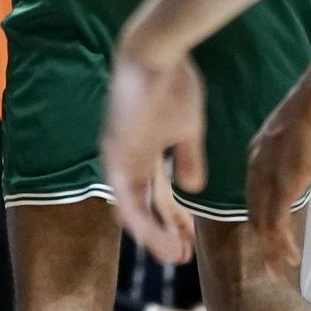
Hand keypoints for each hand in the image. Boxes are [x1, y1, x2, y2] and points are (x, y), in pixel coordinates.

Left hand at [102, 49, 204, 263]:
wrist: (156, 54)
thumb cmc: (172, 84)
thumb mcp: (186, 129)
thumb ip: (187, 157)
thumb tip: (192, 187)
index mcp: (142, 152)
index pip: (155, 194)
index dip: (171, 217)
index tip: (189, 236)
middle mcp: (126, 159)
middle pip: (142, 205)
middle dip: (162, 233)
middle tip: (182, 256)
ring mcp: (119, 158)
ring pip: (133, 209)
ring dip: (154, 236)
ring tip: (176, 257)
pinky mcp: (118, 156)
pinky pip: (129, 199)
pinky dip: (146, 223)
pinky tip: (164, 239)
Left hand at [246, 82, 310, 274]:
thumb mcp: (295, 137)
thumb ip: (291, 154)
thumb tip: (300, 164)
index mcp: (257, 155)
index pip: (254, 194)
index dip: (261, 218)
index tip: (270, 237)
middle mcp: (256, 166)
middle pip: (254, 212)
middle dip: (264, 241)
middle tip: (273, 266)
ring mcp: (268, 175)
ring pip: (263, 221)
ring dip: (273, 248)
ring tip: (281, 268)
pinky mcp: (283, 182)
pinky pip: (276, 219)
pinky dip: (281, 241)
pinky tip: (289, 256)